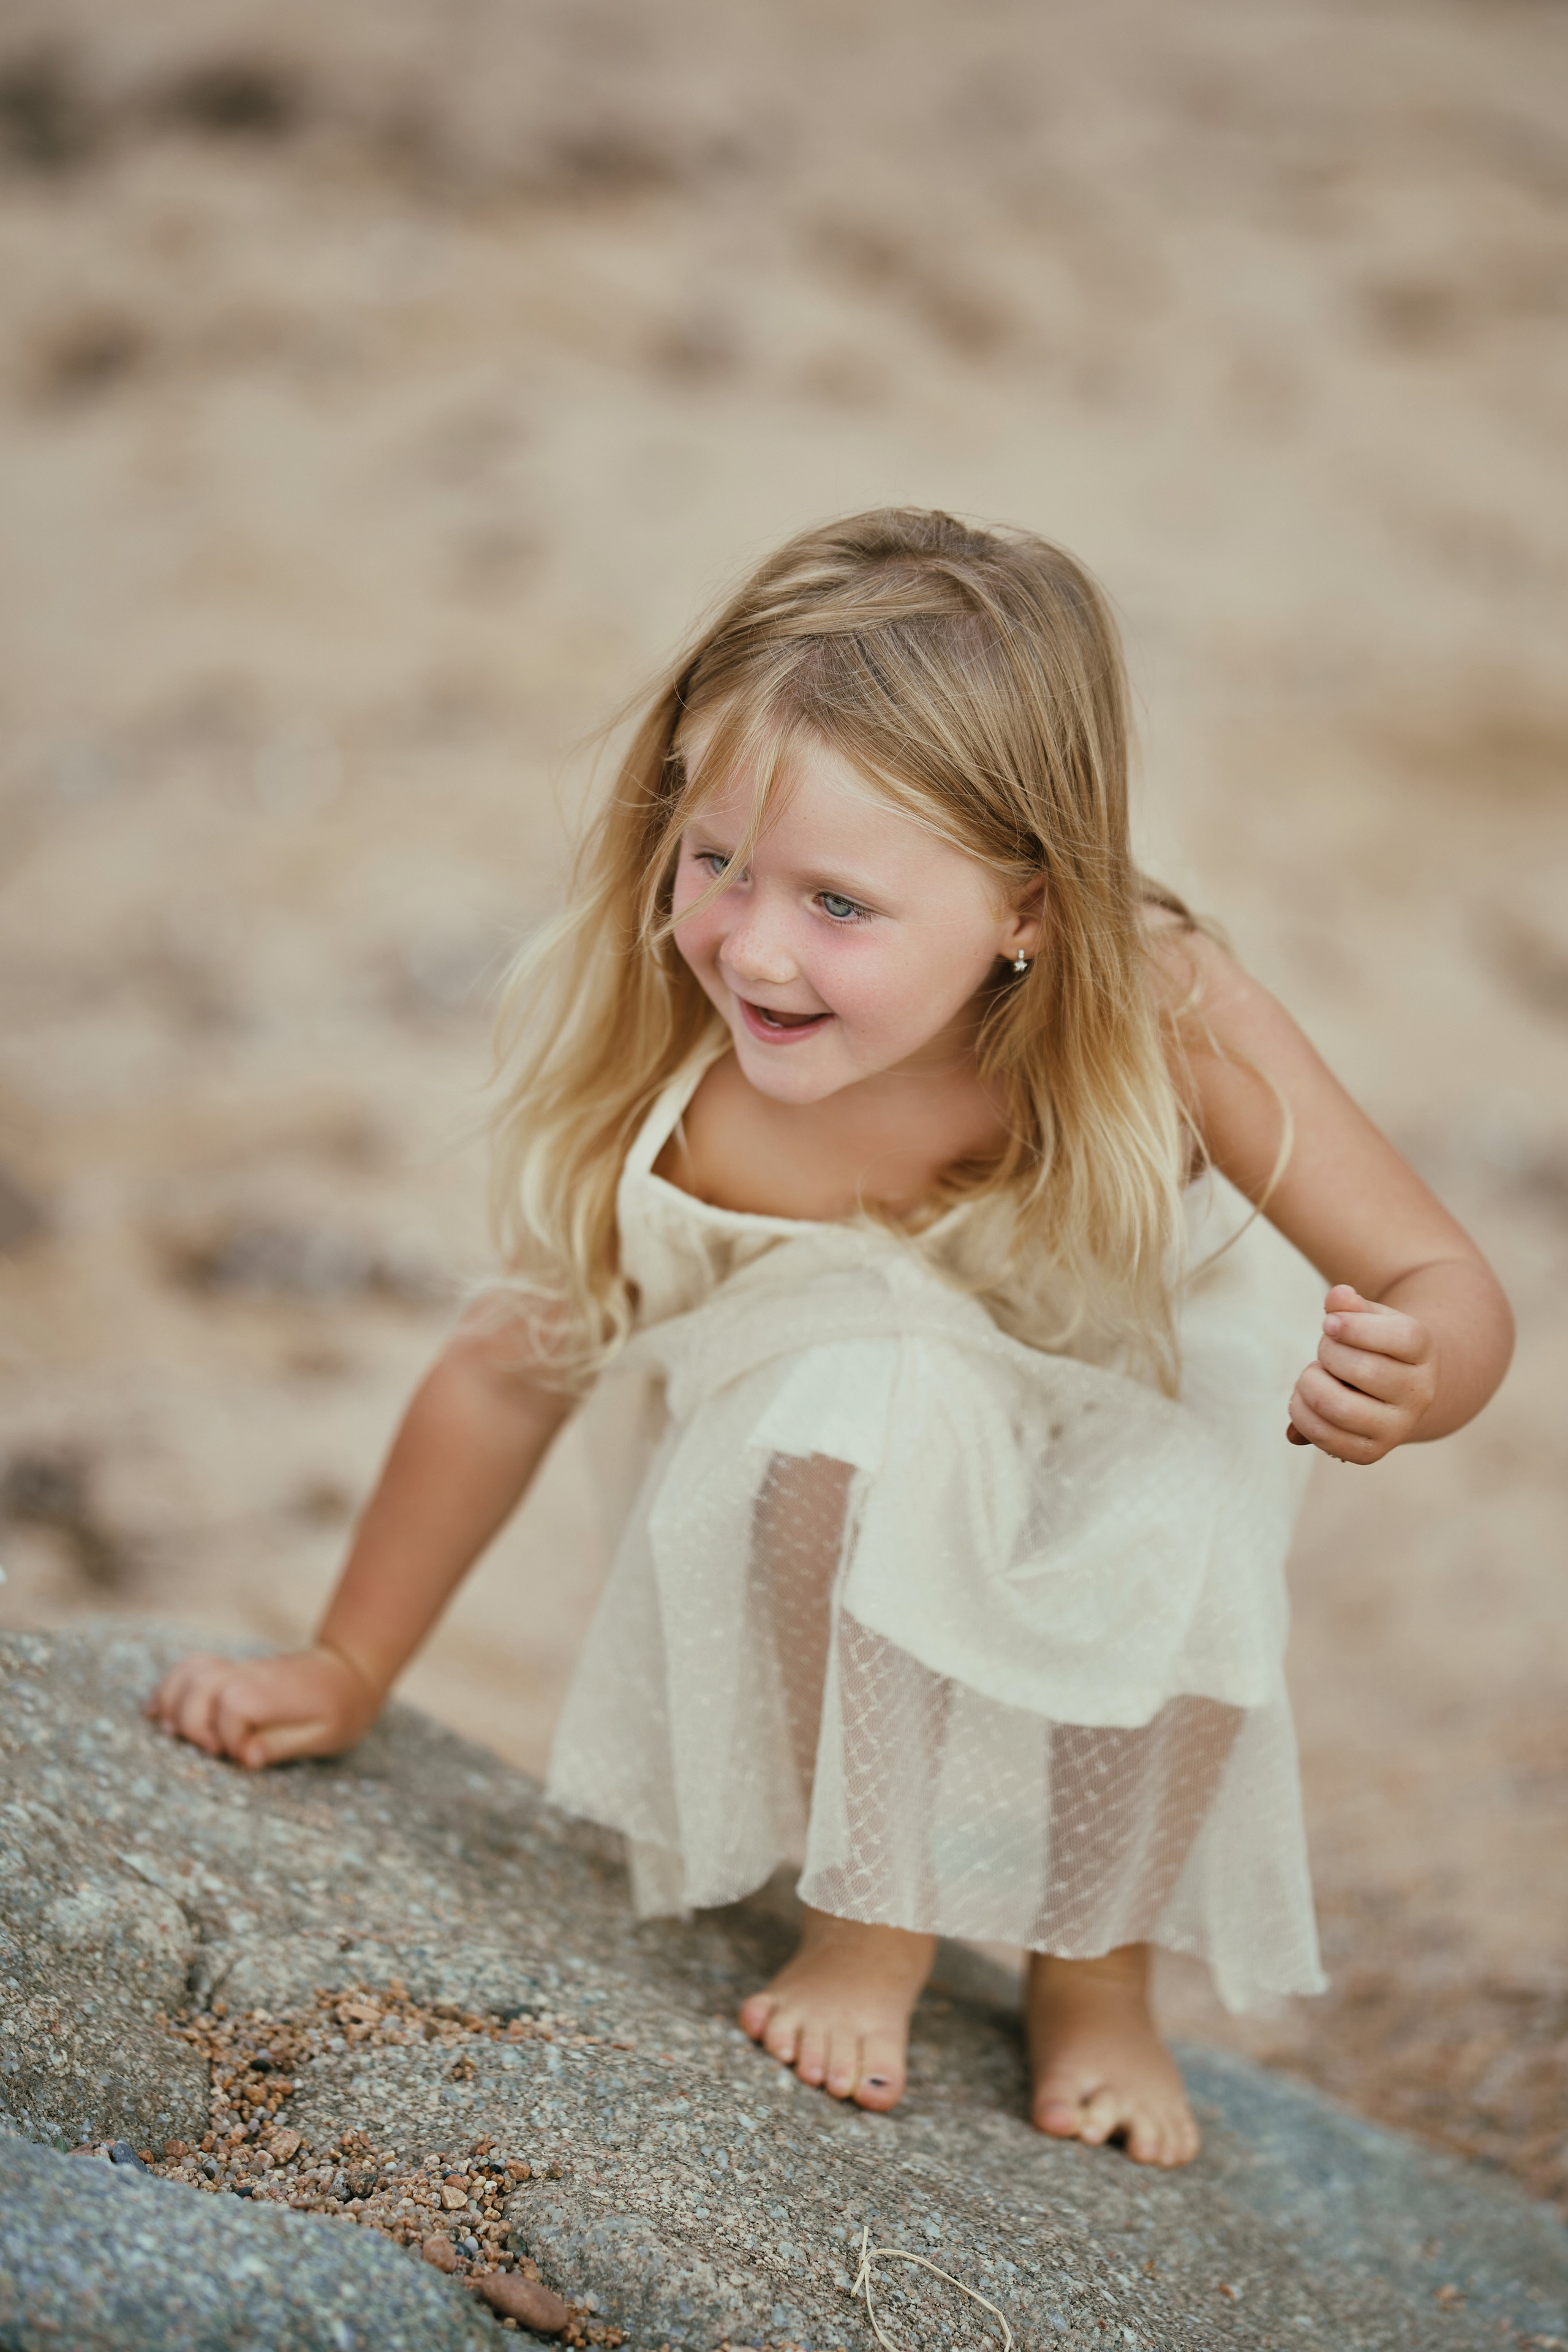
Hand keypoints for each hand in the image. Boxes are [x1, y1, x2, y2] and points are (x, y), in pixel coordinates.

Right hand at [144, 1645, 381, 1768]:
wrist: (350, 1672)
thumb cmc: (340, 1710)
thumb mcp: (324, 1735)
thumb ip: (282, 1745)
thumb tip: (246, 1758)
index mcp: (273, 1692)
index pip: (232, 1706)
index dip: (230, 1737)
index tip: (247, 1756)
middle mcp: (250, 1676)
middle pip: (200, 1687)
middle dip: (193, 1723)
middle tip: (210, 1751)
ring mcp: (239, 1670)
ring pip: (190, 1673)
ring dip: (172, 1702)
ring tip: (171, 1733)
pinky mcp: (232, 1672)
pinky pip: (193, 1668)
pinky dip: (170, 1686)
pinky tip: (156, 1711)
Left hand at [1286, 1284, 1437, 1463]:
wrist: (1395, 1389)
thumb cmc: (1375, 1345)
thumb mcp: (1370, 1318)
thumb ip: (1351, 1305)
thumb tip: (1338, 1296)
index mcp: (1424, 1353)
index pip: (1403, 1338)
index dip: (1358, 1327)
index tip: (1329, 1322)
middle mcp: (1419, 1394)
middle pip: (1364, 1369)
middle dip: (1328, 1352)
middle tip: (1325, 1351)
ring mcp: (1397, 1427)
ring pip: (1341, 1408)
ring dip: (1310, 1385)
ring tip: (1312, 1375)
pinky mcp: (1371, 1452)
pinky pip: (1326, 1439)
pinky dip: (1301, 1416)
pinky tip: (1303, 1399)